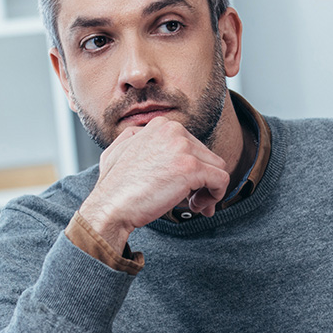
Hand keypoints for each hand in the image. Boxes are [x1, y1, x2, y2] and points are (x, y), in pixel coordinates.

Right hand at [74, 117, 230, 250]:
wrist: (110, 206)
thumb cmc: (114, 186)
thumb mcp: (120, 148)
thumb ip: (138, 137)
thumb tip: (148, 136)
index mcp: (161, 125)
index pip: (194, 146)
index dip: (193, 168)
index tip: (186, 187)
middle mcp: (174, 130)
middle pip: (208, 157)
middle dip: (203, 181)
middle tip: (192, 201)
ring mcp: (184, 148)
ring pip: (218, 168)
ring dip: (209, 189)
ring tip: (194, 205)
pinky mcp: (192, 168)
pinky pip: (222, 180)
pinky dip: (215, 196)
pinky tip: (197, 207)